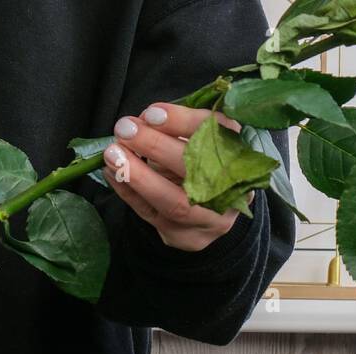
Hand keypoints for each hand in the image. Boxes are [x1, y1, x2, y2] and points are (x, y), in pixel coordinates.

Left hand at [103, 103, 241, 252]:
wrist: (216, 212)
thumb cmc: (205, 164)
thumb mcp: (203, 139)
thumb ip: (180, 128)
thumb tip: (144, 120)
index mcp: (243, 157)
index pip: (218, 136)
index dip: (184, 123)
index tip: (152, 113)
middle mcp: (232, 192)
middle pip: (197, 172)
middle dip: (156, 147)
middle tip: (126, 128)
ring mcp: (210, 220)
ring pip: (174, 203)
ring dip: (139, 176)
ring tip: (113, 154)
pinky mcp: (186, 237)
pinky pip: (152, 215)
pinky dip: (128, 192)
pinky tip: (112, 172)